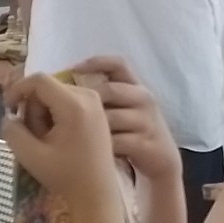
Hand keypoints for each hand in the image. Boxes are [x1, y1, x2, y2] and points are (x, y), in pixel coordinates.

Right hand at [2, 74, 117, 203]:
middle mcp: (89, 96)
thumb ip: (12, 130)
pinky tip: (57, 137)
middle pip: (47, 87)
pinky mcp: (97, 110)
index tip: (9, 110)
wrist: (97, 192)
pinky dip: (56, 115)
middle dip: (33, 108)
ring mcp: (95, 102)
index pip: (38, 80)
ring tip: (45, 140)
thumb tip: (9, 116)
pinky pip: (67, 101)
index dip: (17, 90)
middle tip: (33, 136)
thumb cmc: (65, 175)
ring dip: (43, 113)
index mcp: (74, 104)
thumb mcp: (29, 155)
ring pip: (56, 94)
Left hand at [67, 55, 181, 185]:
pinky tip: (90, 153)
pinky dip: (99, 147)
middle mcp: (144, 99)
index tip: (73, 69)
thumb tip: (64, 87)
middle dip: (84, 100)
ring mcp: (146, 121)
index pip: (118, 64)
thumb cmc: (133, 131)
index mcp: (136, 87)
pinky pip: (115, 142)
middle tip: (61, 111)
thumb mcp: (123, 108)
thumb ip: (103, 96)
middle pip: (110, 89)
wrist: (162, 160)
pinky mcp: (146, 143)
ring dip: (89, 127)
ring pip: (110, 118)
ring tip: (70, 135)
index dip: (96, 62)